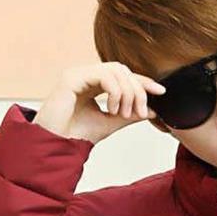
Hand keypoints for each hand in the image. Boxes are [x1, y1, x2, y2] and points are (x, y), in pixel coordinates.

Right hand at [32, 62, 166, 143]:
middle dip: (138, 91)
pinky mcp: (72, 77)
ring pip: (116, 70)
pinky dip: (115, 92)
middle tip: (140, 113)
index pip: (123, 76)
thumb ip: (130, 115)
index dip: (143, 82)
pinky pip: (103, 75)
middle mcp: (86, 75)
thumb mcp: (111, 123)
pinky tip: (112, 109)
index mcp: (94, 83)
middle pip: (123, 71)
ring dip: (128, 92)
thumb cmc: (76, 135)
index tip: (161, 92)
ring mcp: (78, 73)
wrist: (56, 145)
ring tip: (124, 114)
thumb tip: (152, 111)